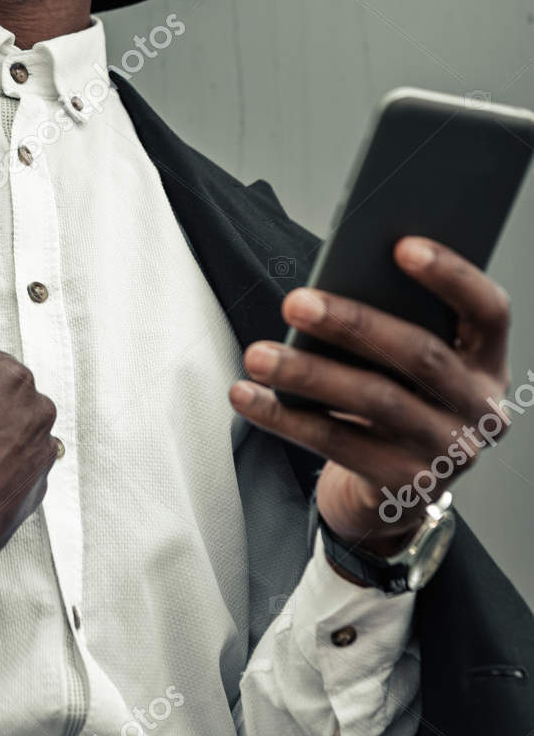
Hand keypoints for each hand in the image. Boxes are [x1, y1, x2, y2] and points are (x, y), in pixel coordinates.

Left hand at [228, 237, 512, 575]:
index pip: (488, 310)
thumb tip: (332, 285)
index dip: (452, 275)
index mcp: (487, 361)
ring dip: (308, 374)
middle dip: (353, 323)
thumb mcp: (404, 364)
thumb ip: (393, 324)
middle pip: (421, 355)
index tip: (400, 246)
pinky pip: (338, 444)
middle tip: (296, 303)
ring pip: (376, 400)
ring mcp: (450, 452)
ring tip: (258, 355)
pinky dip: (285, 418)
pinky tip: (247, 396)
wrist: (392, 490)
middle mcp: (481, 408)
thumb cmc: (394, 400)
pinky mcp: (409, 486)